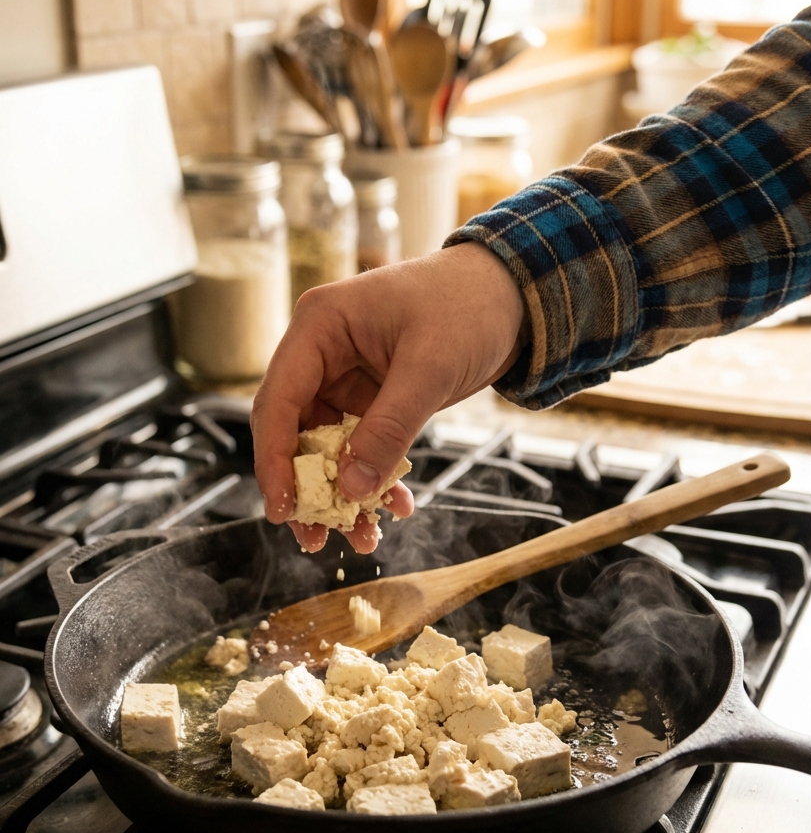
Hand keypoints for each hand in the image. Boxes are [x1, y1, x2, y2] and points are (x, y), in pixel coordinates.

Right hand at [251, 241, 525, 552]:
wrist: (515, 294)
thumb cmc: (470, 306)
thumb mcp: (430, 368)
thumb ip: (389, 428)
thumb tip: (350, 488)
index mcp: (320, 326)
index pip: (277, 400)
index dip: (273, 459)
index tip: (283, 509)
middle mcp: (323, 352)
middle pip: (293, 430)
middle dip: (305, 487)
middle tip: (314, 538)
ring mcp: (346, 376)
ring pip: (326, 447)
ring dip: (341, 492)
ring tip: (361, 537)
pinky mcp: (372, 397)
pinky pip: (360, 446)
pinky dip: (373, 478)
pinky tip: (393, 507)